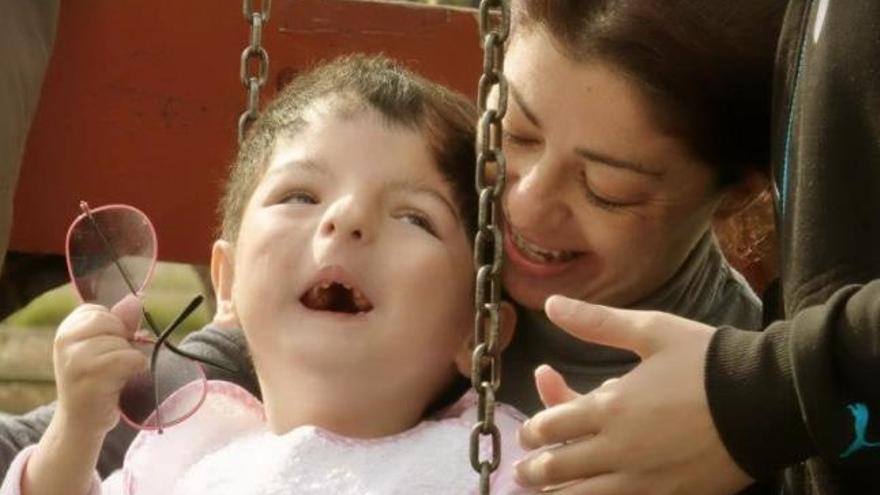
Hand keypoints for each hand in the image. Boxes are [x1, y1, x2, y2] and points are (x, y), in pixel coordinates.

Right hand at [53, 295, 147, 437]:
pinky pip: (132, 358)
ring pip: (123, 343)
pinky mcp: (93, 375)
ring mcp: (77, 358)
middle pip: (113, 322)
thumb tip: (135, 299)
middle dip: (121, 342)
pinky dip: (135, 368)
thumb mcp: (103, 346)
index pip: (101, 311)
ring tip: (111, 377)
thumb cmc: (95, 381)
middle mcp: (65, 340)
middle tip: (109, 365)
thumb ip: (120, 322)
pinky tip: (120, 382)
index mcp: (65, 330)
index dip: (112, 329)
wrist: (80, 422)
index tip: (100, 350)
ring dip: (127, 359)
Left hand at [514, 295, 752, 494]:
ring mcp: (642, 480)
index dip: (531, 429)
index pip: (549, 425)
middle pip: (558, 468)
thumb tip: (552, 303)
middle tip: (523, 471)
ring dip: (556, 493)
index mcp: (610, 408)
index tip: (528, 431)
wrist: (768, 400)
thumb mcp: (651, 331)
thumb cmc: (708, 361)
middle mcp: (618, 450)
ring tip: (545, 492)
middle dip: (533, 469)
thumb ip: (596, 323)